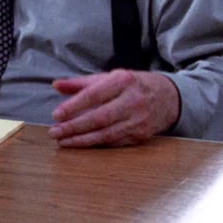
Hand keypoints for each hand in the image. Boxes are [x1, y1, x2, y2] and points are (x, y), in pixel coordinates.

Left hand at [47, 69, 179, 147]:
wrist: (168, 98)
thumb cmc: (132, 85)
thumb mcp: (109, 77)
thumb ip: (82, 83)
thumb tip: (56, 85)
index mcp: (123, 81)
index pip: (93, 95)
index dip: (73, 106)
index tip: (56, 115)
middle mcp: (132, 101)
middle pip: (99, 118)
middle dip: (74, 127)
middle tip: (55, 132)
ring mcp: (139, 120)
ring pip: (106, 134)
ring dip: (81, 140)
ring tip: (63, 141)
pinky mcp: (141, 135)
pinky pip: (114, 142)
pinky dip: (95, 144)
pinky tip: (80, 144)